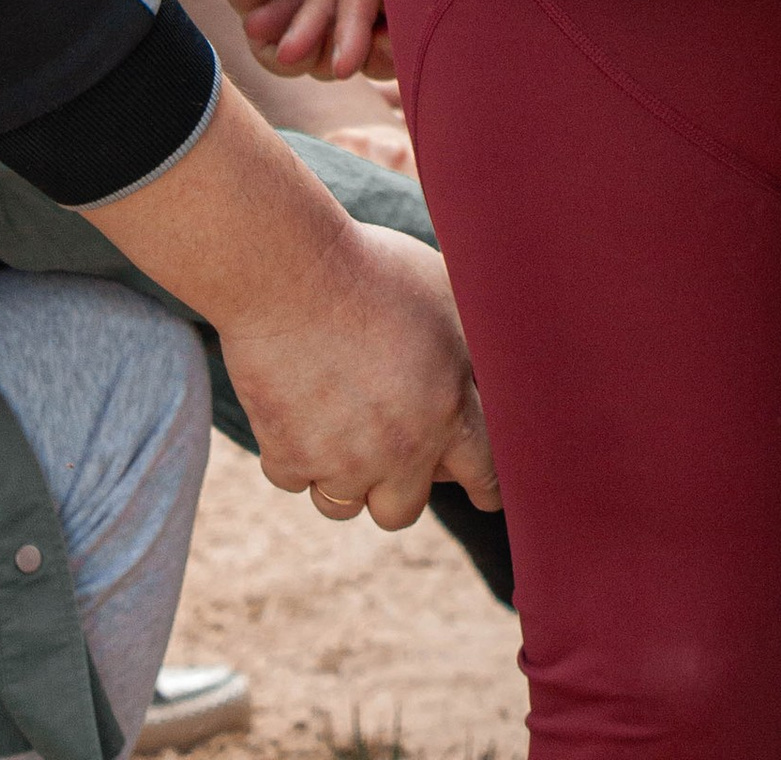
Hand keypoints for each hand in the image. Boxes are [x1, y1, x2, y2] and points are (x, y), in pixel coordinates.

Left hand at [195, 0, 389, 83]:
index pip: (415, 16)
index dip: (408, 34)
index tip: (390, 32)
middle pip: (374, 47)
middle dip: (359, 48)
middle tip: (348, 56)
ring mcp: (317, 4)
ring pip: (327, 56)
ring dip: (312, 40)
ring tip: (292, 36)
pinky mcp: (274, 19)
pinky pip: (285, 61)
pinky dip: (278, 49)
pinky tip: (261, 19)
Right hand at [226, 216, 498, 528]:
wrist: (291, 270)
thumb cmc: (372, 269)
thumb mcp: (445, 293)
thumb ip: (471, 345)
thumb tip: (491, 367)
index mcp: (448, 408)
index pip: (485, 474)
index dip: (486, 487)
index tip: (483, 495)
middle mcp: (400, 449)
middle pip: (401, 511)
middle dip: (396, 487)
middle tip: (387, 453)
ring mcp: (341, 462)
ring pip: (342, 503)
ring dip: (341, 475)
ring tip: (335, 421)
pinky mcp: (288, 458)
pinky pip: (293, 478)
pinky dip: (292, 452)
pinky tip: (295, 403)